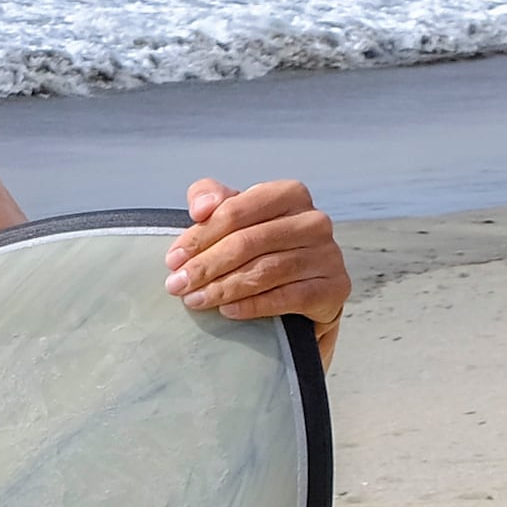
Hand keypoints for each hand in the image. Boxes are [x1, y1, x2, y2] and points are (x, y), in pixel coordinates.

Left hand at [167, 177, 348, 343]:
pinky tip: (228, 312)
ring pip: (265, 271)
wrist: (303, 289)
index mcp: (288, 194)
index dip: (200, 236)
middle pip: (247, 242)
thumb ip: (213, 198)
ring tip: (194, 301)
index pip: (235, 211)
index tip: (172, 260)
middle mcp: (313, 220)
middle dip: (205, 266)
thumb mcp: (235, 217)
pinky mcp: (334, 287)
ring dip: (223, 288)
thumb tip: (201, 207)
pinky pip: (288, 297)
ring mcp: (328, 254)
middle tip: (176, 286)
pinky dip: (254, 306)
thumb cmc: (261, 248)